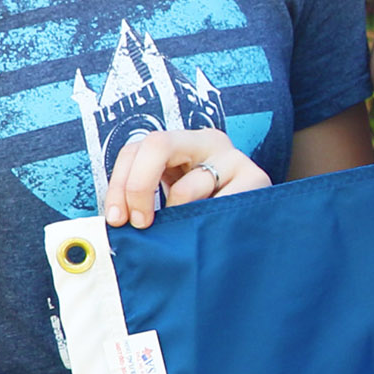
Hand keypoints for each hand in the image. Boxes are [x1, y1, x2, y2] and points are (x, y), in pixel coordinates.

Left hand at [99, 126, 266, 228]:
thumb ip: (148, 201)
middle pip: (157, 145)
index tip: (117, 219)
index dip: (119, 184)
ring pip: (187, 187)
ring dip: (177, 216)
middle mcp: (206, 141)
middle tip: (140, 224)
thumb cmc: (205, 215)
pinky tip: (210, 233)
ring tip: (184, 232)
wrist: (256, 230)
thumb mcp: (173, 199)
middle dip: (138, 187)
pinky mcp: (256, 178)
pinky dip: (206, 222)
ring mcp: (233, 157)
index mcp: (180, 142)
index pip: (137, 149)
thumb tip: (116, 224)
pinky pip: (218, 204)